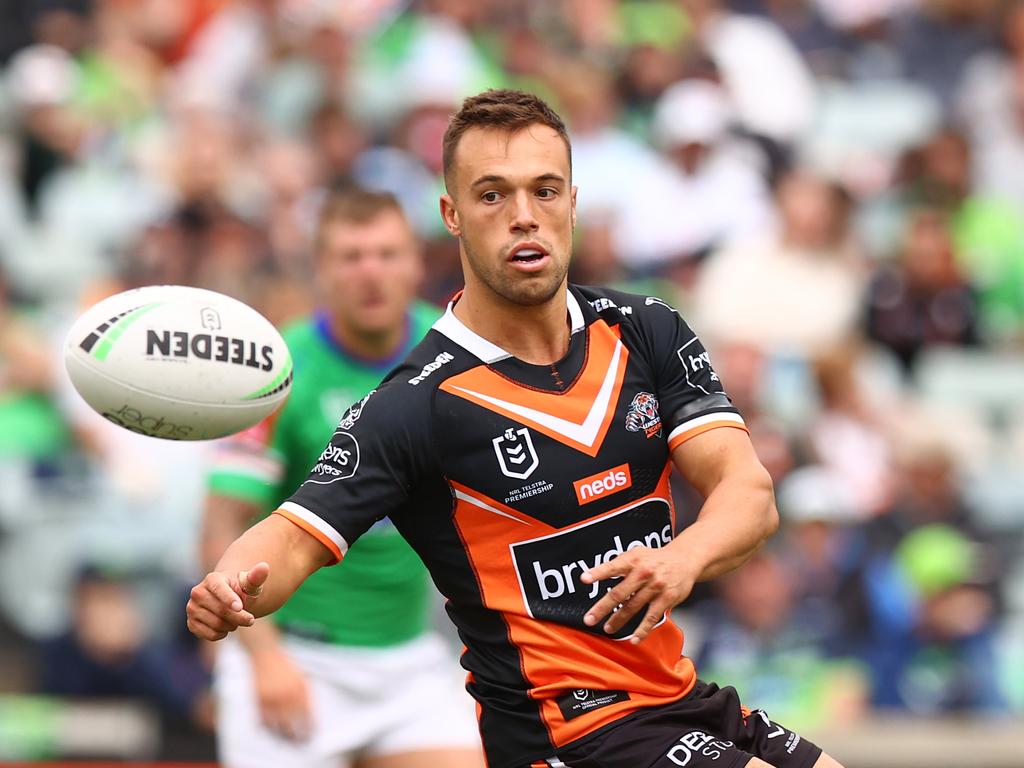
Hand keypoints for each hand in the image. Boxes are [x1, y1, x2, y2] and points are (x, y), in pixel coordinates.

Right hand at [186, 562, 268, 639]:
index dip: (229, 598)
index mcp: (212, 579)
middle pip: (221, 611)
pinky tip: (225, 625)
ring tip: (235, 619)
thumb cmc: (241, 590)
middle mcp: (198, 592)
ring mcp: (192, 608)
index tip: (240, 607)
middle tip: (250, 619)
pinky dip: (223, 634)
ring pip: (217, 624)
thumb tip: (264, 567)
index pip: (219, 588)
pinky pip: (210, 635)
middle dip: (240, 617)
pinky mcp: (191, 623)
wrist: (229, 600)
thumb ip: (257, 577)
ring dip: (232, 625)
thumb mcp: (250, 584)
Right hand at [251, 646, 313, 741]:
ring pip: (278, 726)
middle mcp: (286, 696)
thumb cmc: (284, 665)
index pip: (307, 715)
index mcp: (300, 689)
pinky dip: (268, 727)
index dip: (310, 727)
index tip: (312, 733)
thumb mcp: (300, 676)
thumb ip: (305, 693)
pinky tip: (273, 729)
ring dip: (283, 735)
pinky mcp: (258, 701)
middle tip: (301, 741)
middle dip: (298, 736)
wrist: (265, 653)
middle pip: (293, 724)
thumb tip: (310, 714)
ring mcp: (271, 699)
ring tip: (287, 738)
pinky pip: (264, 721)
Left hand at [581, 547, 696, 643]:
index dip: (598, 572)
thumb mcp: (637, 553)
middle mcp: (643, 573)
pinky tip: (634, 639)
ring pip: (632, 607)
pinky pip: (651, 617)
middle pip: (619, 593)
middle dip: (602, 608)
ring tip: (607, 629)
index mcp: (633, 560)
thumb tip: (595, 573)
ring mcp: (655, 587)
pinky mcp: (666, 599)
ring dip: (618, 620)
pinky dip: (642, 630)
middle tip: (589, 619)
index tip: (584, 579)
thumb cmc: (655, 558)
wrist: (684, 560)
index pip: (612, 566)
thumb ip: (619, 563)